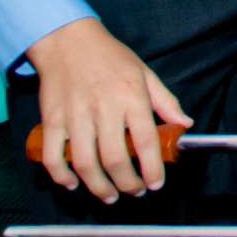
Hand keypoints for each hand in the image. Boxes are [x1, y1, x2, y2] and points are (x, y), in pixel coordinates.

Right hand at [25, 18, 192, 202]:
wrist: (67, 40)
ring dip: (98, 187)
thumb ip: (166, 101)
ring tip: (109, 196)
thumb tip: (185, 124)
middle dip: (127, 184)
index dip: (152, 169)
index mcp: (131, 97)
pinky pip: (53, 156)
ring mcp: (74, 116)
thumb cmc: (110, 57)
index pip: (145, 141)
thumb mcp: (145, 73)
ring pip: (85, 163)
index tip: (156, 184)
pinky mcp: (51, 120)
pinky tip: (73, 184)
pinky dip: (61, 176)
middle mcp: (103, 109)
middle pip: (115, 159)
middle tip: (134, 192)